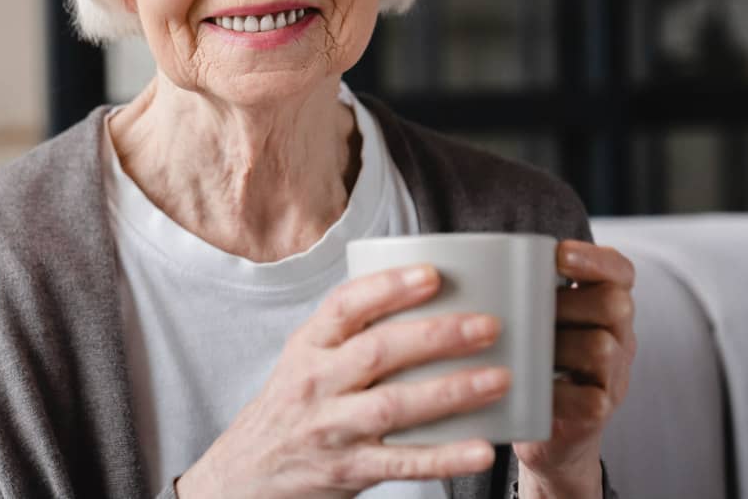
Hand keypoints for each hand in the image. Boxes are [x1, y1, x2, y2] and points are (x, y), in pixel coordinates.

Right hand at [176, 264, 509, 498]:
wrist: (247, 473)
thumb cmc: (291, 407)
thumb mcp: (304, 359)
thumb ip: (349, 334)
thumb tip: (425, 297)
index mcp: (307, 347)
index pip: (344, 306)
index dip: (388, 287)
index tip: (433, 274)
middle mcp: (316, 383)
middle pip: (378, 352)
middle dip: (437, 336)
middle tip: (488, 325)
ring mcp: (332, 428)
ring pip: (395, 405)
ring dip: (451, 391)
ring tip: (499, 378)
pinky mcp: (349, 470)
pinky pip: (403, 463)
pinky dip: (445, 457)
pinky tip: (482, 448)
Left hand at [514, 240, 636, 498]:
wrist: (540, 428)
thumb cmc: (525, 358)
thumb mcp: (527, 317)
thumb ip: (515, 288)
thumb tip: (447, 256)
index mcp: (602, 306)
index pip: (620, 271)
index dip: (596, 258)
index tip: (557, 253)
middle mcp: (619, 337)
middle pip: (615, 304)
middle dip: (568, 301)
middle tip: (529, 308)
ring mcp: (613, 377)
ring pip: (601, 347)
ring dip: (558, 344)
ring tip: (522, 347)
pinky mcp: (598, 413)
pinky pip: (589, 399)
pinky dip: (554, 392)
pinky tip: (526, 385)